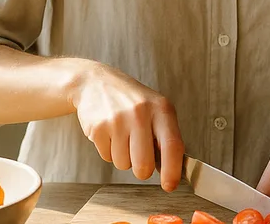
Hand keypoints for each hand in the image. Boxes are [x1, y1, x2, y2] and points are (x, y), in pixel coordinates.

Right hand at [69, 62, 184, 191]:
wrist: (97, 83)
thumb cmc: (133, 101)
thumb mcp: (156, 110)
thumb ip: (165, 136)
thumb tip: (171, 170)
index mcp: (162, 109)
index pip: (172, 145)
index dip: (172, 170)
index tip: (170, 185)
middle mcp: (141, 113)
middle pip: (143, 165)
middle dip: (141, 170)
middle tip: (139, 157)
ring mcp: (118, 120)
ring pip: (123, 164)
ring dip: (123, 157)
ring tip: (123, 135)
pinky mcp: (98, 127)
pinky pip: (107, 157)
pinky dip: (109, 151)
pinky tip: (110, 133)